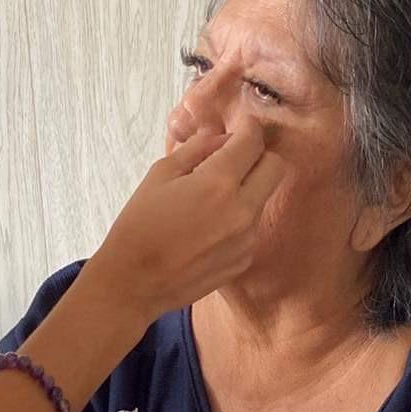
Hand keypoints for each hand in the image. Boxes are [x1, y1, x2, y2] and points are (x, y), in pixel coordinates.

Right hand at [88, 124, 283, 322]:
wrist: (133, 283)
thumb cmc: (138, 226)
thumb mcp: (160, 174)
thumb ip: (197, 149)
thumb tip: (220, 138)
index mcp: (218, 183)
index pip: (252, 141)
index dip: (248, 128)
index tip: (240, 129)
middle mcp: (242, 210)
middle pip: (276, 167)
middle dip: (259, 156)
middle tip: (234, 159)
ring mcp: (246, 239)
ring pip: (264, 198)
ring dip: (248, 190)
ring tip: (211, 200)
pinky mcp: (244, 260)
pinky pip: (252, 228)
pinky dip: (238, 220)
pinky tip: (208, 228)